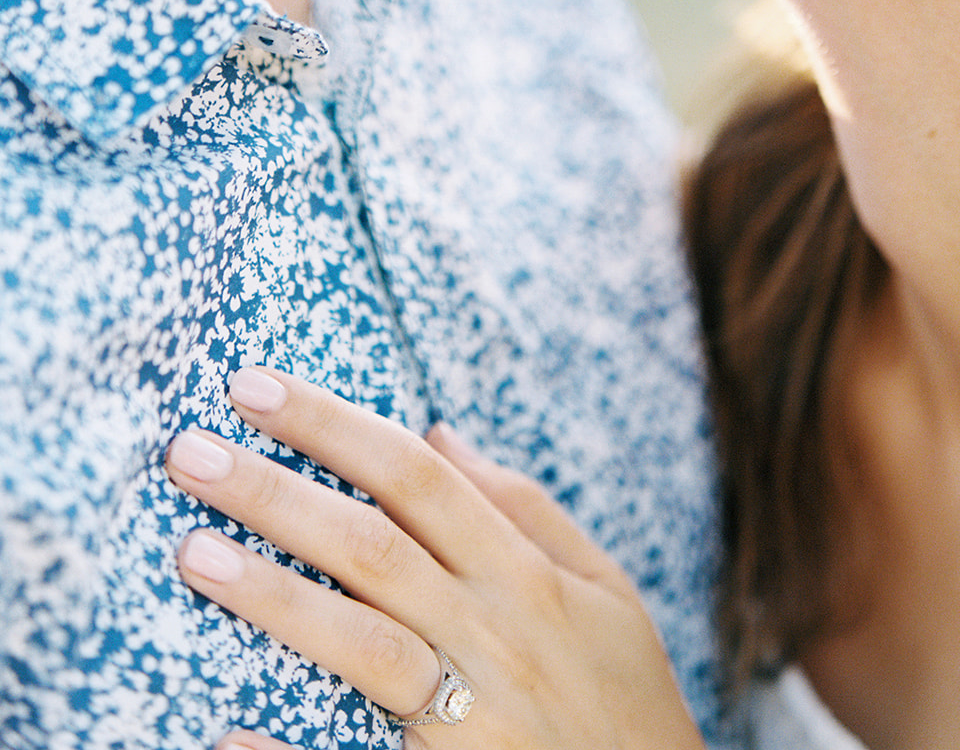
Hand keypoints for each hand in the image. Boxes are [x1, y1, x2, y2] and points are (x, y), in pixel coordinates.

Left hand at [166, 368, 704, 749]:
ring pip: (359, 640)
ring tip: (192, 551)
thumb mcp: (605, 591)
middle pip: (372, 545)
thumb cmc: (628, 697)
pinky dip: (288, 749)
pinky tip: (224, 723)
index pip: (418, 476)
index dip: (334, 425)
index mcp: (529, 575)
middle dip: (276, 491)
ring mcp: (470, 717)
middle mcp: (495, 634)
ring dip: (271, 592)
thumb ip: (528, 508)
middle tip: (190, 451)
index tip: (257, 387)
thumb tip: (440, 435)